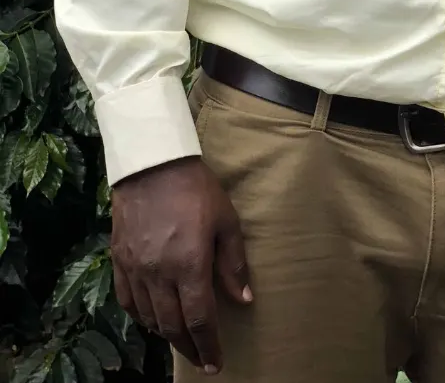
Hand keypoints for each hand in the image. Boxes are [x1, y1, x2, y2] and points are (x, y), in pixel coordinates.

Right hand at [112, 156, 250, 374]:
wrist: (152, 164)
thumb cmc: (197, 189)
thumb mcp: (226, 220)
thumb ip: (233, 263)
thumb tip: (243, 299)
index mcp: (189, 264)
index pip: (199, 319)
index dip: (208, 344)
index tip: (216, 362)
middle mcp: (159, 274)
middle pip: (172, 325)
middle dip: (189, 347)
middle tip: (202, 359)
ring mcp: (136, 269)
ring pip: (149, 317)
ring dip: (166, 334)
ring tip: (182, 340)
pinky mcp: (119, 260)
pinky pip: (127, 301)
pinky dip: (141, 317)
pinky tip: (152, 319)